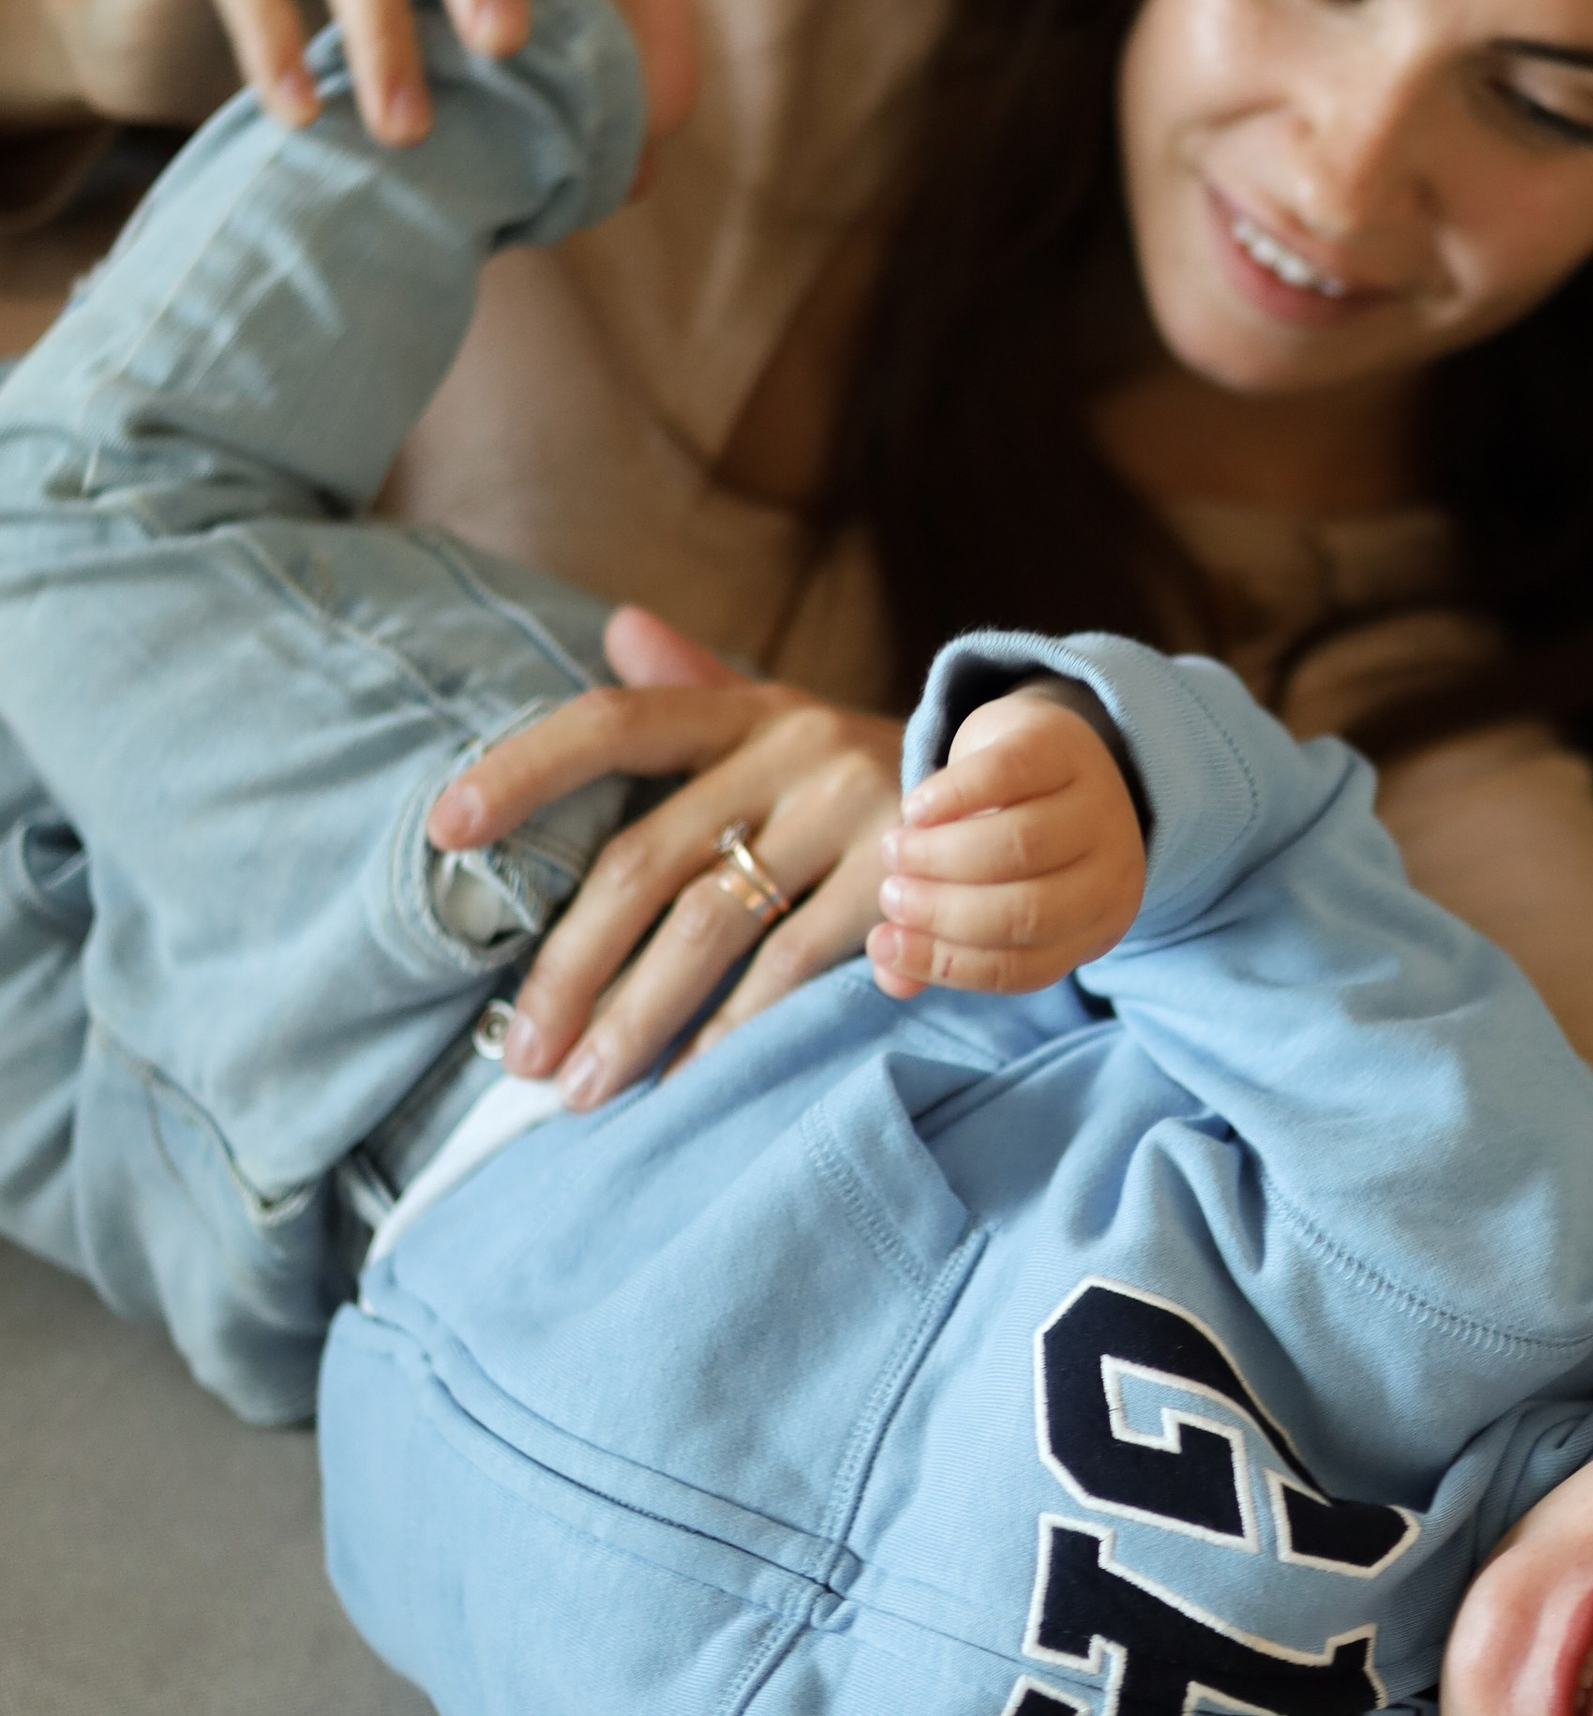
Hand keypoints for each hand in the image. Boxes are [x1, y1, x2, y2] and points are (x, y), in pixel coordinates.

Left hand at [424, 606, 906, 1105]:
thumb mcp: (787, 720)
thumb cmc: (860, 776)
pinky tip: (689, 1078)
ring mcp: (855, 806)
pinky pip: (795, 964)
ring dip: (639, 1015)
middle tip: (522, 1052)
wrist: (1024, 794)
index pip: (613, 722)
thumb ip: (697, 688)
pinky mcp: (903, 872)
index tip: (444, 827)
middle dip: (572, 964)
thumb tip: (618, 628)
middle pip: (648, 856)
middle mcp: (795, 744)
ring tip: (584, 1088)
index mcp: (746, 707)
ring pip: (714, 922)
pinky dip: (734, 1028)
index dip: (524, 767)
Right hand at [870, 684, 1147, 1002]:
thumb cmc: (1014, 837)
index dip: (949, 962)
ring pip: (1021, 845)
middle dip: (945, 911)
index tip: (885, 945)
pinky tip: (916, 809)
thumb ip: (944, 941)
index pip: (1024, 967)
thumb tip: (889, 978)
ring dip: (942, 856)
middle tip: (891, 896)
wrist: (1053, 749)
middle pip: (1027, 910)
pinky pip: (1007, 775)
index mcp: (1095, 922)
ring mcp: (1096, 803)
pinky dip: (953, 796)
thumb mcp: (992, 893)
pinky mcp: (1062, 746)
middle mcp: (1110, 869)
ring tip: (894, 853)